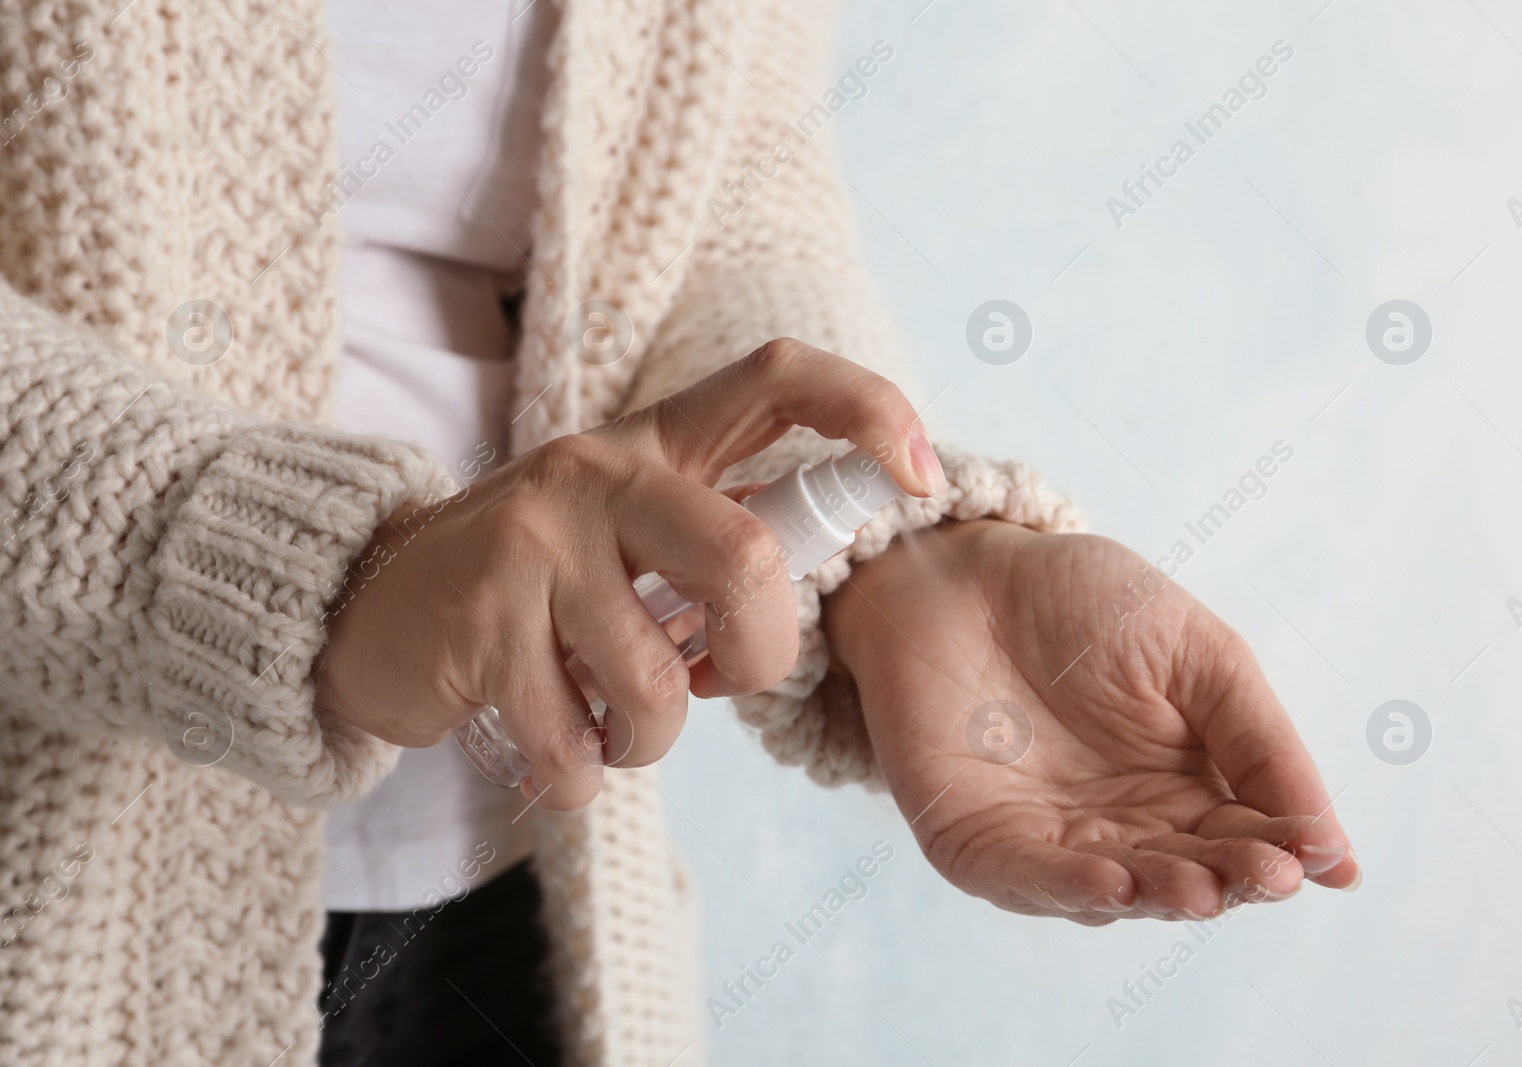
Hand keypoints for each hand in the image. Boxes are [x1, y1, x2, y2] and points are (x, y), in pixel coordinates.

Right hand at [316, 339, 943, 807]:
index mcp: (654, 443)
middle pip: (743, 557)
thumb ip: (716, 542)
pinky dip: (580, 774)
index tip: (921, 475)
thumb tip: (826, 579)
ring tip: (614, 727)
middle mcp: (597, 471)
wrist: (375, 609)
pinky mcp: (480, 618)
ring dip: (650, 740)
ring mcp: (535, 540)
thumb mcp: (628, 534)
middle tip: (723, 684)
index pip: (776, 378)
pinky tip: (557, 747)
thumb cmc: (538, 585)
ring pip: (655, 680)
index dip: (867, 408)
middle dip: (761, 655)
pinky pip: (574, 740)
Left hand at [825, 521, 1358, 924]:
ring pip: (1114, 891)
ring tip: (1197, 888)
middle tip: (1267, 874)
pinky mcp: (977, 842)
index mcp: (1183, 789)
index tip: (1321, 858)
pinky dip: (1067, 886)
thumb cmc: (1081, 601)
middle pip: (1186, 875)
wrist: (960, 567)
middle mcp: (1121, 829)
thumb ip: (1261, 743)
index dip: (1282, 850)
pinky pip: (1025, 877)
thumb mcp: (1198, 654)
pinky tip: (1114, 882)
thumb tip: (1337, 849)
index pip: (1243, 839)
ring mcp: (1048, 841)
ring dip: (1156, 894)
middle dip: (1227, 880)